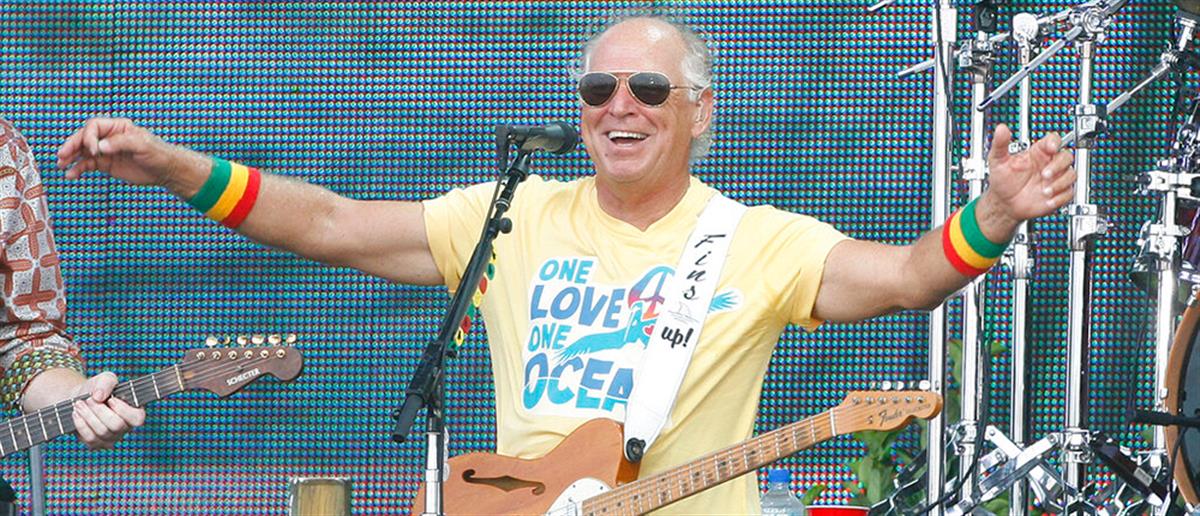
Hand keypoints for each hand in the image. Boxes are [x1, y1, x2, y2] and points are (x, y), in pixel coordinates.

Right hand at [56, 117, 179, 185]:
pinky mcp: (105, 164)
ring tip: (61, 165)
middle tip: (62, 155)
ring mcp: (105, 151)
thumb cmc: (158, 154)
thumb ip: (121, 143)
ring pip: (82, 152)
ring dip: (71, 158)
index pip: (94, 127)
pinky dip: (78, 169)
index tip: (93, 150)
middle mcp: (108, 137)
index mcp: (118, 127)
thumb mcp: (142, 145)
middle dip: (72, 146)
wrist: (166, 171)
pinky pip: (87, 164)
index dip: (89, 137)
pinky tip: (71, 175)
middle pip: (84, 138)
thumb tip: (100, 147)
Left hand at [70, 372, 145, 449]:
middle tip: (89, 399)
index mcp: (134, 412)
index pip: (137, 419)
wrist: (81, 399)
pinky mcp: (96, 444)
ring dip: (88, 416)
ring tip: (79, 404)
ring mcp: (111, 438)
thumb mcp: (105, 379)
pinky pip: (90, 438)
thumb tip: (99, 396)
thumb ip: (106, 382)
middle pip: (116, 425)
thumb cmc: (98, 389)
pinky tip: (77, 414)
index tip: (110, 399)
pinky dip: (81, 424)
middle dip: (99, 411)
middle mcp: (125, 428)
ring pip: (102, 432)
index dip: (123, 410)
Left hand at [981, 124, 1075, 224]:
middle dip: (1058, 165)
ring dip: (1059, 183)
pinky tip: (1048, 200)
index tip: (1051, 148)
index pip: (1053, 140)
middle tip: (1044, 174)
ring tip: (1044, 191)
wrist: (1003, 203)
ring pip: (1071, 174)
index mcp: (1037, 153)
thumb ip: (1000, 144)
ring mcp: (1054, 179)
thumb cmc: (1003, 180)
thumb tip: (1001, 129)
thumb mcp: (998, 160)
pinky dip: (1060, 197)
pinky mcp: (1058, 193)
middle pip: (1067, 156)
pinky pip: (1069, 192)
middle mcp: (1048, 164)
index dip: (1055, 142)